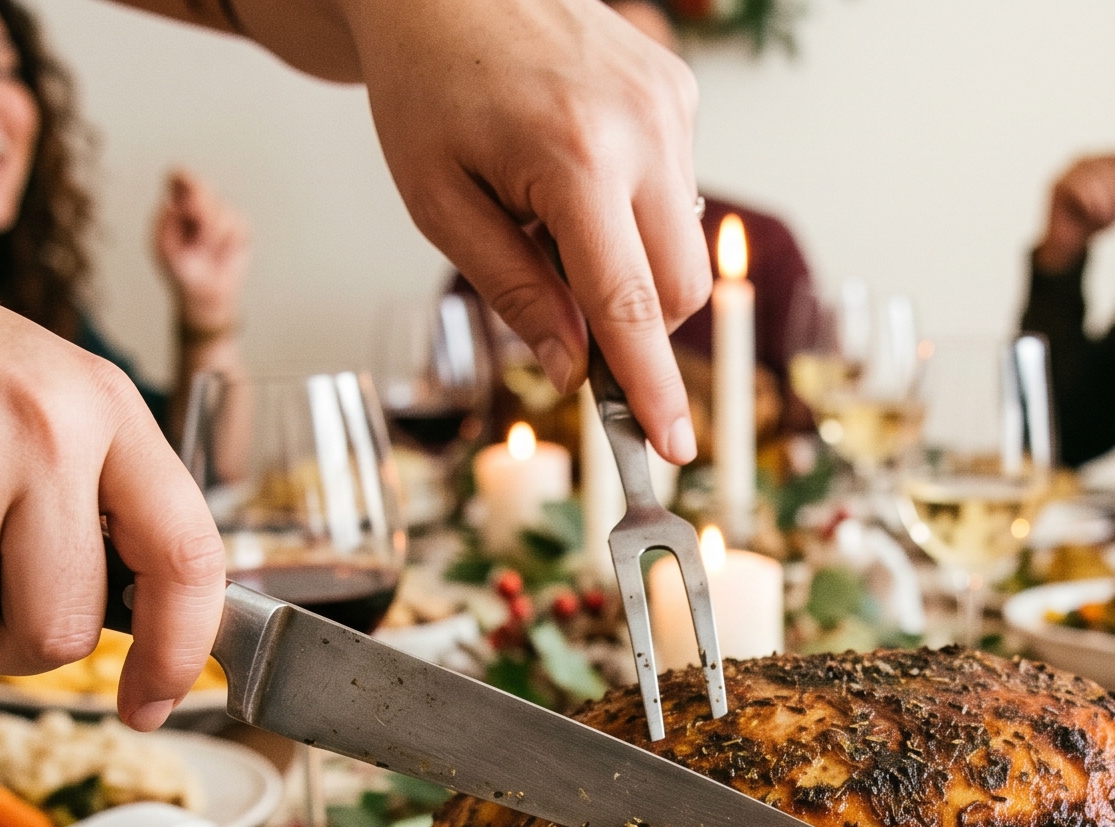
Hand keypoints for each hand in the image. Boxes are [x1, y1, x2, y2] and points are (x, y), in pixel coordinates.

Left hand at [152, 167, 250, 334]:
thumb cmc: (180, 272)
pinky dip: (230, 243)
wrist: (205, 296)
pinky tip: (222, 255)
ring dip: (214, 237)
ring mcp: (220, 216)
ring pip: (223, 210)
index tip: (188, 202)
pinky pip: (239, 225)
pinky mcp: (239, 229)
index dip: (186, 181)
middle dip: (202, 213)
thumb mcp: (164, 247)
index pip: (178, 177)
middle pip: (204, 187)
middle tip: (198, 238)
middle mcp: (198, 205)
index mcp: (175, 206)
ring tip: (206, 252)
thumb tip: (181, 202)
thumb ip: (167, 221)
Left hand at [343, 0, 705, 463]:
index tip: (672, 450)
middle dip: (636, 325)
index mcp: (574, 161)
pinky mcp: (679, 91)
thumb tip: (573, 369)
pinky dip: (636, 209)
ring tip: (553, 212)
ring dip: (630, 261)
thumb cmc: (428, 88)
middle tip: (566, 311)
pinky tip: (578, 168)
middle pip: (679, 288)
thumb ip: (512, 290)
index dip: (652, 388)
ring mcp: (670, 105)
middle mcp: (642, 130)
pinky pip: (680, 191)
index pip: (630, 305)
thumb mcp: (439, 203)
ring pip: (685, 244)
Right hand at [1036, 154, 1114, 272]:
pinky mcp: (1058, 185)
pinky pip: (1081, 189)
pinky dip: (1092, 205)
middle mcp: (1085, 159)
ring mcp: (1070, 170)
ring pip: (1099, 178)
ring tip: (1105, 217)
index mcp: (1102, 159)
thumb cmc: (1094, 220)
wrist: (1067, 244)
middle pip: (1114, 168)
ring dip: (1107, 202)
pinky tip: (1093, 217)